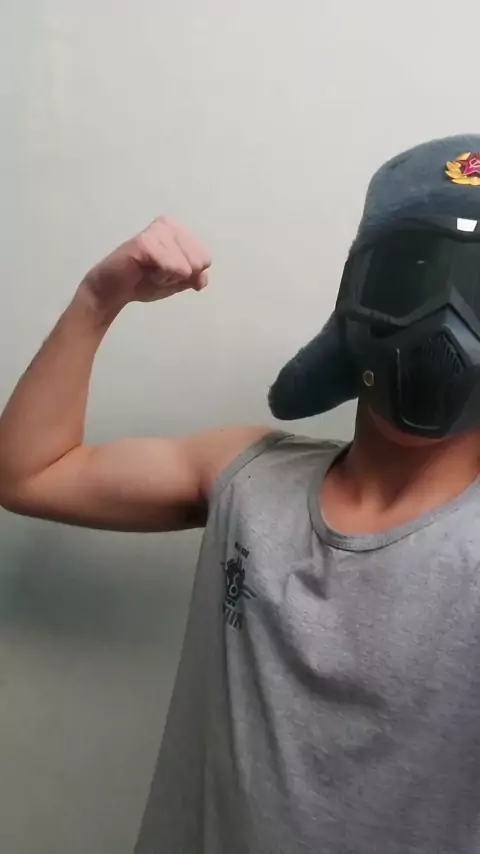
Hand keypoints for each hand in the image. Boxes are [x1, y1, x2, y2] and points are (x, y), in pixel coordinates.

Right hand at [81, 216, 211, 308]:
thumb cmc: (144, 281)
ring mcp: (158, 231)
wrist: (114, 290)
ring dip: (167, 277)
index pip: (205, 259)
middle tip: (156, 271)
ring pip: (186, 267)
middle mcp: (170, 224)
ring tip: (149, 270)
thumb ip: (195, 277)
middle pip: (199, 262)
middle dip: (179, 276)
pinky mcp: (145, 242)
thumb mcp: (177, 282)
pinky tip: (144, 271)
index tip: (166, 271)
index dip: (187, 275)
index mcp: (179, 230)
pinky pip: (171, 267)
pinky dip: (159, 277)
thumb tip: (202, 278)